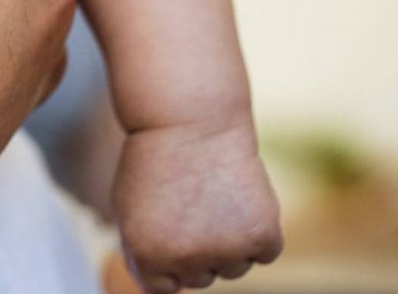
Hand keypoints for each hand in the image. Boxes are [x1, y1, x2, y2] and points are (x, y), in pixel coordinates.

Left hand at [114, 119, 282, 291]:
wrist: (190, 120)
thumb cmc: (156, 162)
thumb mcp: (132, 210)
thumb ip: (147, 255)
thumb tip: (164, 290)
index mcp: (145, 255)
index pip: (163, 287)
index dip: (166, 257)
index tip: (167, 224)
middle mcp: (184, 259)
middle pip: (200, 279)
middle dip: (197, 248)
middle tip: (191, 202)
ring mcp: (225, 249)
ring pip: (233, 268)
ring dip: (229, 241)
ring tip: (213, 196)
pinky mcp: (262, 235)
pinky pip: (265, 253)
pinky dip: (258, 231)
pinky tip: (240, 197)